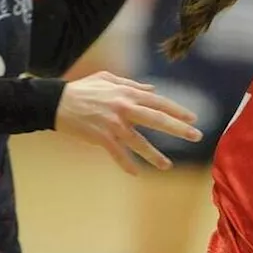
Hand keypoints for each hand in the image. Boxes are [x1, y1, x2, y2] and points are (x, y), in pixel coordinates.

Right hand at [54, 71, 202, 174]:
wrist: (56, 102)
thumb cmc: (83, 89)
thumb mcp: (108, 79)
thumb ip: (132, 85)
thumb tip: (152, 90)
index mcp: (128, 94)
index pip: (159, 102)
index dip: (178, 110)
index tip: (193, 118)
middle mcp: (124, 109)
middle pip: (157, 120)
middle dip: (179, 129)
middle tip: (196, 136)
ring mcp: (113, 125)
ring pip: (139, 142)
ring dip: (154, 155)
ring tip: (167, 165)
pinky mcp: (101, 138)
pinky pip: (118, 154)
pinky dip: (127, 164)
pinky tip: (137, 173)